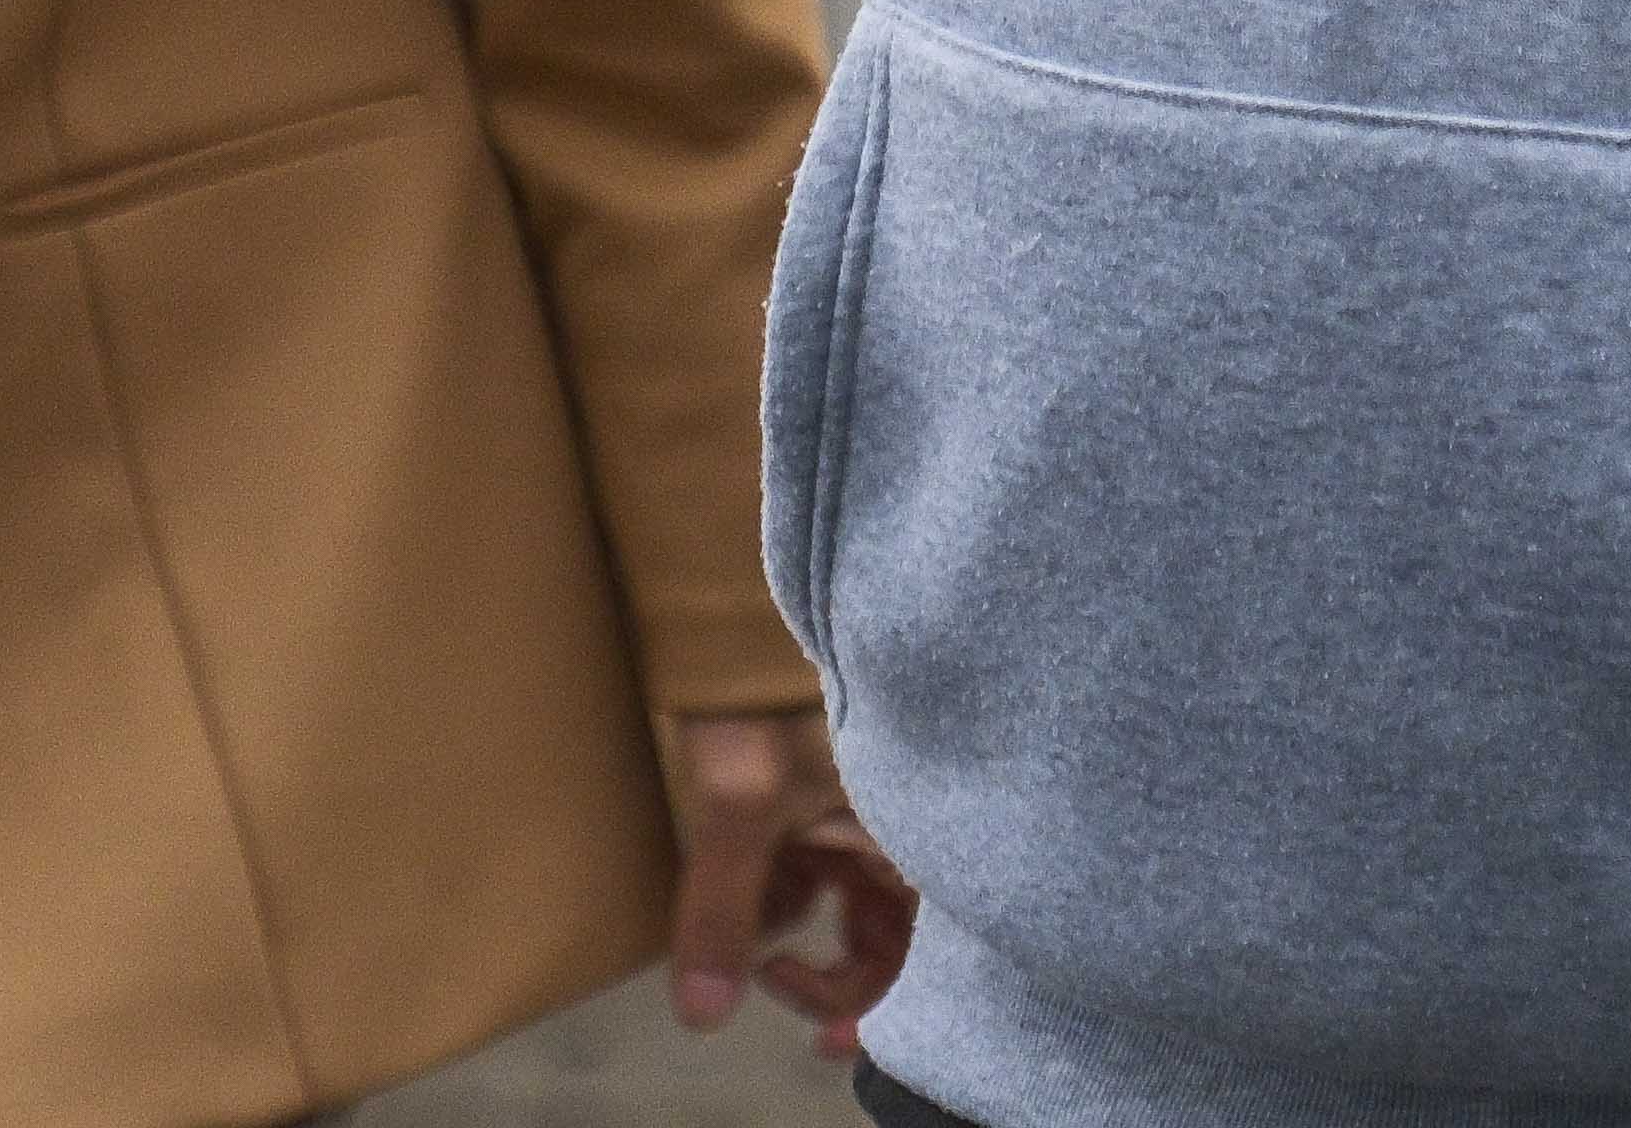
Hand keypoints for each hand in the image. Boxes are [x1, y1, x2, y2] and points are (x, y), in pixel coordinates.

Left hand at [660, 707, 911, 1053]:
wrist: (735, 588)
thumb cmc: (767, 680)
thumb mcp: (740, 800)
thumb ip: (723, 911)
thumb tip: (703, 1015)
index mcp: (914, 825)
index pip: (928, 949)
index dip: (884, 1006)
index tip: (828, 1043)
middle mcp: (905, 818)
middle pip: (890, 931)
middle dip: (835, 975)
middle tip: (780, 991)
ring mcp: (869, 800)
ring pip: (849, 896)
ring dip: (799, 923)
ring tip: (754, 929)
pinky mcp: (833, 782)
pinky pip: (821, 855)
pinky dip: (785, 878)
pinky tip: (750, 871)